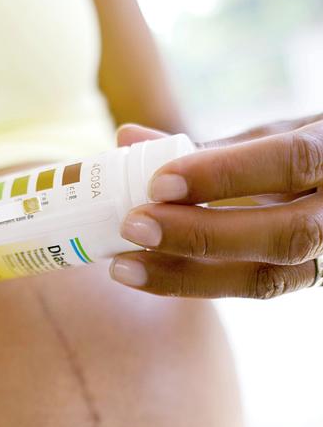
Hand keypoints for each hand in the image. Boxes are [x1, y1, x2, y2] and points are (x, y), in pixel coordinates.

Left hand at [110, 116, 322, 297]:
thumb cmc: (303, 153)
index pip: (290, 162)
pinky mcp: (302, 281)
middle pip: (283, 234)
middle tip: (133, 224)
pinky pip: (248, 289)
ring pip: (266, 279)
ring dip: (186, 274)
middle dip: (202, 234)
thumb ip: (207, 147)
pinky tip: (146, 275)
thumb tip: (128, 137)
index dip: (225, 174)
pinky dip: (193, 282)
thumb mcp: (270, 137)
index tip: (160, 181)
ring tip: (124, 266)